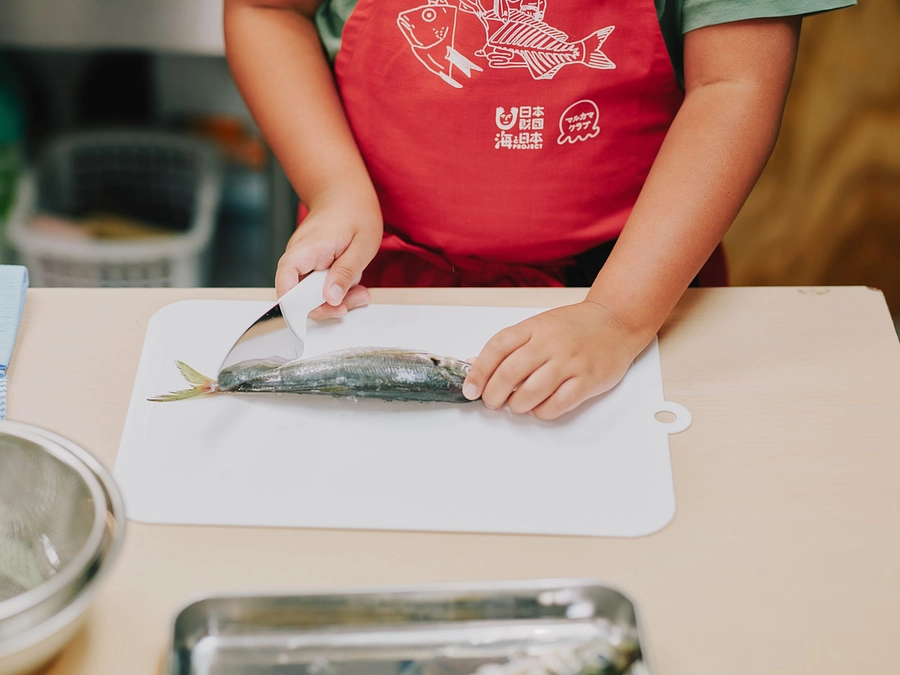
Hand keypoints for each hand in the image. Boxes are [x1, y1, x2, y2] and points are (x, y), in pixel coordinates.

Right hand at [275, 201, 381, 318]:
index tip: (320, 314)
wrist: (345, 193)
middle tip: (356, 299)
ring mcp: (302, 264)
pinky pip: (317, 288)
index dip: (296, 306)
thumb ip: (345, 273)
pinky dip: (335, 290)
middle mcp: (298, 258)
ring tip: (359, 290)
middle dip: (328, 306)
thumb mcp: (362, 244)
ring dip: (335, 300)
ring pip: (310, 296)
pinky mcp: (310, 268)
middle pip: (299, 297)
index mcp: (306, 250)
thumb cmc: (354, 212)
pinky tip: (352, 283)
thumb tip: (331, 299)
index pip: (286, 282)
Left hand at [462, 301, 650, 419]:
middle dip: (494, 395)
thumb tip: (474, 366)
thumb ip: (510, 346)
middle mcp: (550, 343)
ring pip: (531, 393)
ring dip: (517, 406)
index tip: (471, 390)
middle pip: (510, 374)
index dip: (479, 371)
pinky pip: (557, 404)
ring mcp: (570, 362)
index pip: (497, 348)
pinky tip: (540, 407)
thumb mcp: (538, 326)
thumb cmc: (573, 326)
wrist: (616, 321)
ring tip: (517, 405)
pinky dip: (542, 411)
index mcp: (534, 327)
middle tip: (492, 402)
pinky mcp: (587, 380)